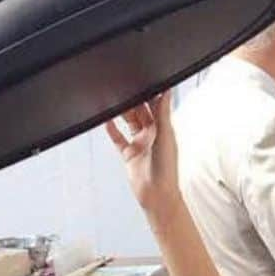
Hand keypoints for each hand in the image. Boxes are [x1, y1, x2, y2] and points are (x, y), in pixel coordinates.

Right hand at [105, 93, 180, 217]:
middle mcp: (152, 135)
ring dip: (122, 113)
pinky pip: (118, 139)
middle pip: (140, 113)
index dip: (149, 95)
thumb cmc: (167, 168)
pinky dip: (112, 130)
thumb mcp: (165, 135)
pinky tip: (106, 120)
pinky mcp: (129, 154)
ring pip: (129, 123)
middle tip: (124, 88)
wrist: (156, 194)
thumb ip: (163, 113)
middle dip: (133, 102)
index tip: (142, 81)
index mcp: (164, 129)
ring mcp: (140, 144)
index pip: (155, 107)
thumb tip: (168, 91)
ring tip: (114, 100)